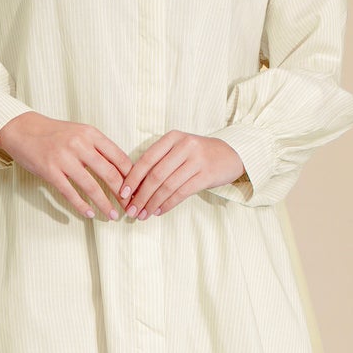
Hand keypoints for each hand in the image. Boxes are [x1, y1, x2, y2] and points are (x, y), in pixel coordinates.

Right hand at [0, 112, 133, 218]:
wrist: (23, 129)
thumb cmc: (54, 133)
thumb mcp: (80, 132)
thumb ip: (98, 147)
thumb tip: (122, 169)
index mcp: (91, 134)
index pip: (119, 157)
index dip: (131, 176)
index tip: (137, 190)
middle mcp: (80, 145)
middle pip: (109, 173)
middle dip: (123, 194)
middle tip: (130, 207)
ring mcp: (64, 158)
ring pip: (91, 186)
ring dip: (104, 204)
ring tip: (112, 215)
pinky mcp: (50, 171)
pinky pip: (70, 192)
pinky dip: (81, 205)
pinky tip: (89, 213)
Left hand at [119, 133, 245, 217]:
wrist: (231, 154)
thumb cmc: (198, 154)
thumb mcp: (179, 149)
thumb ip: (159, 162)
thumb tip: (134, 187)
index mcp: (172, 137)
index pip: (146, 159)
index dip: (132, 178)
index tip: (122, 194)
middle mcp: (184, 145)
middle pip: (155, 175)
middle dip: (141, 196)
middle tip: (131, 210)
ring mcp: (197, 160)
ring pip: (168, 186)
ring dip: (152, 203)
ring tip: (143, 214)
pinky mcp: (206, 174)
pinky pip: (182, 192)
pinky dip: (168, 204)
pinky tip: (159, 211)